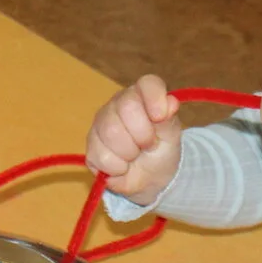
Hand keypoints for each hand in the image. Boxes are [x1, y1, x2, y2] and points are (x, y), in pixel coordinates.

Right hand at [85, 75, 181, 205]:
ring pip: (112, 132)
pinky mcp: (90, 145)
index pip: (147, 83)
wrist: (150, 178)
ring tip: (134, 156)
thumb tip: (170, 103)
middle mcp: (118, 103)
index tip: (159, 117)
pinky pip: (102, 156)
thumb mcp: (171, 136)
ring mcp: (100, 122)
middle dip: (143, 134)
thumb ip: (169, 119)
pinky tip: (122, 165)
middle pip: (127, 107)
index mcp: (142, 96)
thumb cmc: (161, 150)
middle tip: (148, 144)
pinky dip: (118, 168)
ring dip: (130, 153)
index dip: (154, 98)